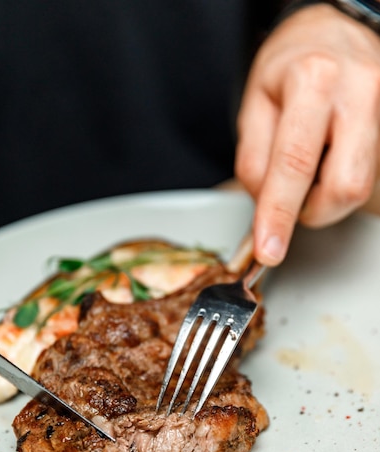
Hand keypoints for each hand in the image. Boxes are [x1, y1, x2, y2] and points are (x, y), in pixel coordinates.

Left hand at [235, 3, 379, 265]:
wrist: (333, 33)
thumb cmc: (289, 67)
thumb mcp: (255, 104)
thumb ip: (255, 158)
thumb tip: (264, 207)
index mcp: (314, 80)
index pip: (294, 164)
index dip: (279, 215)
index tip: (268, 250)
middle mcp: (359, 91)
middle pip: (343, 186)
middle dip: (311, 212)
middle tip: (291, 199)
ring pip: (358, 187)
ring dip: (324, 198)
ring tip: (309, 171)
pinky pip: (364, 175)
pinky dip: (336, 182)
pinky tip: (327, 159)